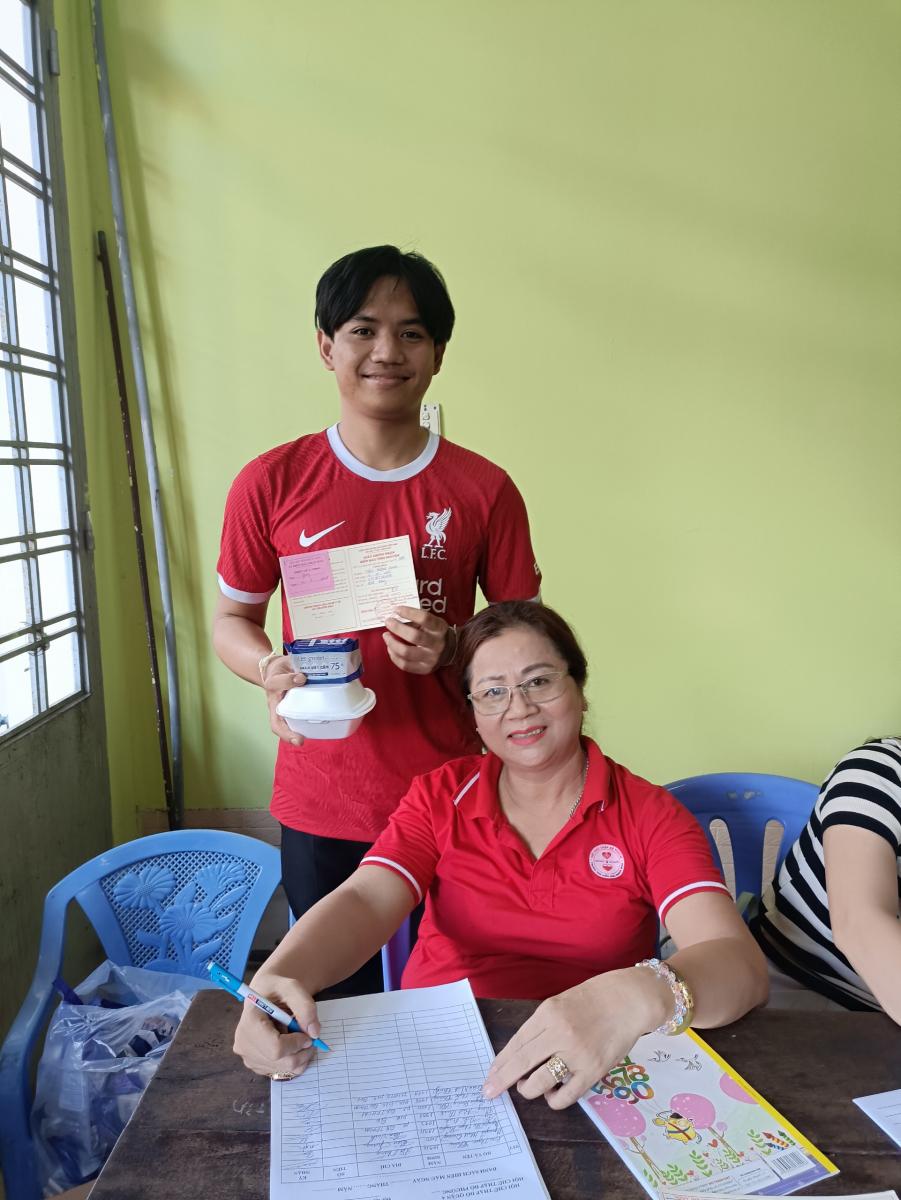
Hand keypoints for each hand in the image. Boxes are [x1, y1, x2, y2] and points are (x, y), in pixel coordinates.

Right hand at [232, 970, 321, 1078]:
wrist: (265, 995)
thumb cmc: (277, 989)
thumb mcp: (293, 988)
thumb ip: (306, 1007)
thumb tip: (314, 1032)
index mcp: (249, 1022)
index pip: (275, 1047)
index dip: (296, 1044)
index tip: (308, 1034)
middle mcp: (243, 1043)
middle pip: (279, 1061)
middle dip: (301, 1052)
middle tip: (309, 1037)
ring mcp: (247, 1056)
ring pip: (282, 1069)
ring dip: (298, 1056)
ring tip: (296, 1036)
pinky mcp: (254, 1064)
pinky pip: (280, 1071)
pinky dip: (292, 1060)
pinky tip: (288, 1043)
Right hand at [261, 655, 306, 745]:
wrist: (271, 672)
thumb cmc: (283, 668)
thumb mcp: (288, 661)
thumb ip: (299, 663)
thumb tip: (314, 669)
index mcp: (273, 682)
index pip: (277, 683)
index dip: (288, 681)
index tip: (302, 678)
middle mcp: (274, 700)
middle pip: (275, 718)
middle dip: (285, 730)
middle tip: (299, 739)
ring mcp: (278, 710)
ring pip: (279, 726)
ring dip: (289, 736)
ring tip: (300, 741)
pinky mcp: (284, 714)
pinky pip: (288, 726)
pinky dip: (295, 733)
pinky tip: (310, 735)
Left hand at [383, 606, 451, 674]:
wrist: (449, 650)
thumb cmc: (435, 633)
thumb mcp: (432, 622)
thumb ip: (417, 619)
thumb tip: (395, 616)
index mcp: (440, 629)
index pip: (425, 618)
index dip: (409, 612)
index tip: (397, 609)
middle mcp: (437, 644)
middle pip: (414, 636)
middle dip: (397, 628)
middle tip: (388, 622)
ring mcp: (431, 659)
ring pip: (407, 653)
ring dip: (392, 643)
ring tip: (386, 636)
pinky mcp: (425, 669)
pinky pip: (405, 665)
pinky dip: (394, 656)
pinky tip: (390, 649)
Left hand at [481, 968, 668, 1109]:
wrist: (629, 1000)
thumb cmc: (594, 999)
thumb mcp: (561, 1002)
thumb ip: (542, 1025)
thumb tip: (521, 1053)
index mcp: (548, 1013)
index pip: (517, 1042)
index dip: (501, 1061)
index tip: (490, 1074)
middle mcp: (559, 1033)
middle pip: (521, 1062)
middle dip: (502, 1080)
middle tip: (490, 1092)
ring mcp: (576, 1053)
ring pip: (540, 1082)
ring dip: (528, 1090)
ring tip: (528, 1087)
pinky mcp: (592, 1071)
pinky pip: (566, 1095)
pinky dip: (554, 1099)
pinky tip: (553, 1094)